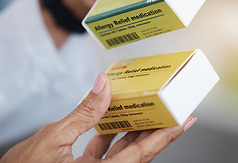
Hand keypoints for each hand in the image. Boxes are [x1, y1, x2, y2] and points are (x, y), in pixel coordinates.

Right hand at [0, 73, 196, 162]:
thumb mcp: (52, 138)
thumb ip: (82, 113)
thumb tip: (102, 84)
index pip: (142, 153)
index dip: (167, 135)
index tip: (185, 120)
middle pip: (139, 151)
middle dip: (156, 128)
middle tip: (171, 108)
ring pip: (124, 150)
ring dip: (134, 128)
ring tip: (146, 107)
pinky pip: (106, 151)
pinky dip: (111, 133)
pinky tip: (112, 116)